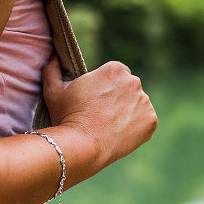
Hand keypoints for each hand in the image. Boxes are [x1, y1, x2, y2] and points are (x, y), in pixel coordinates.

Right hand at [42, 56, 157, 165]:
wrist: (83, 146)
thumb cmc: (67, 117)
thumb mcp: (53, 91)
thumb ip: (52, 70)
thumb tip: (53, 57)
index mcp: (114, 69)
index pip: (116, 74)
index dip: (106, 87)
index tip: (97, 100)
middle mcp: (134, 81)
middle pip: (128, 87)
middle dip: (118, 98)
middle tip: (102, 114)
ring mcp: (145, 101)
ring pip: (137, 104)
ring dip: (128, 111)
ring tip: (110, 126)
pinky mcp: (151, 120)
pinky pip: (145, 121)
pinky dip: (136, 126)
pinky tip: (120, 133)